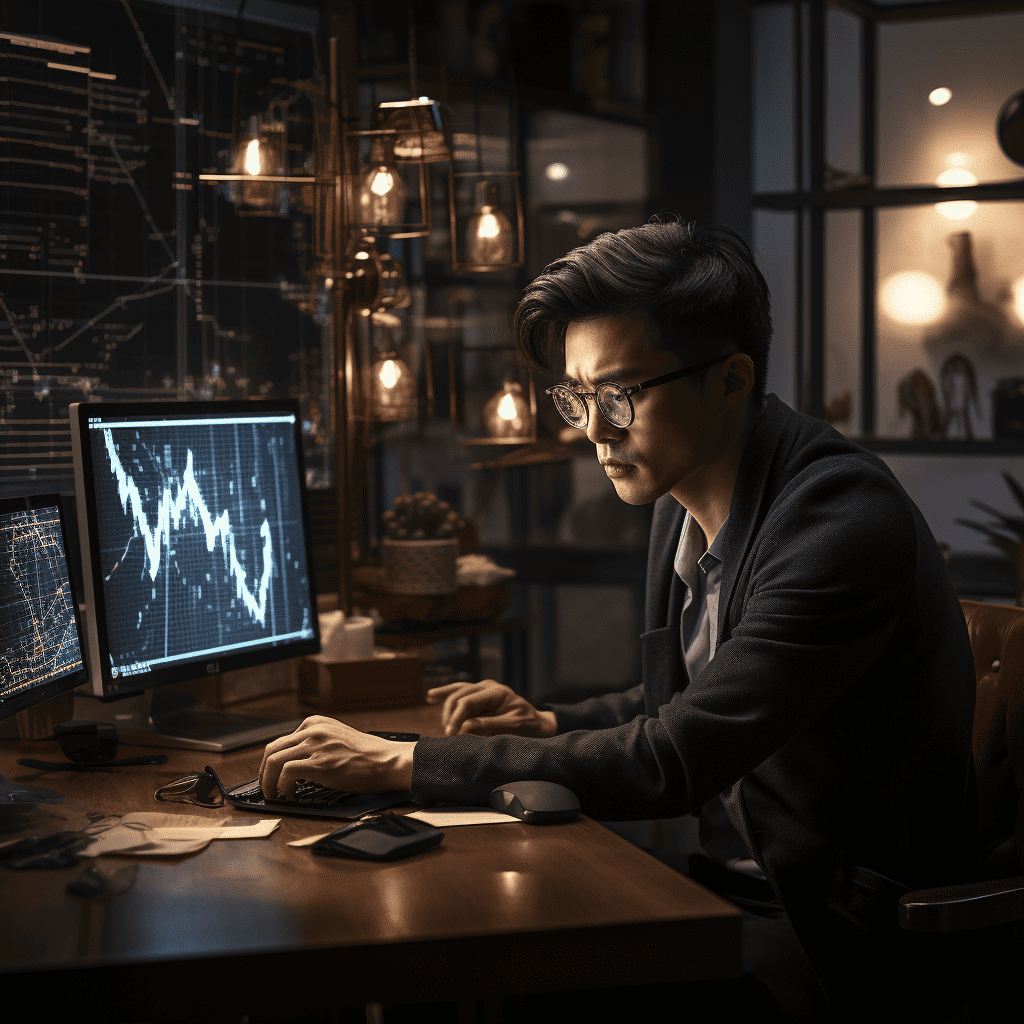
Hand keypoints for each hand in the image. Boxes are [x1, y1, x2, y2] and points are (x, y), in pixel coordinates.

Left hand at [259, 716, 414, 799]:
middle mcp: (312, 730)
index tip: (270, 774)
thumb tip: (293, 761)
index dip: (270, 761)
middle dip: (263, 771)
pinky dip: (281, 786)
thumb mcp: (336, 737)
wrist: (384, 760)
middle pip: (272, 749)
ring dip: (268, 781)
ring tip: (272, 793)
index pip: (280, 741)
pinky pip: (286, 772)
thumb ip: (316, 742)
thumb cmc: (364, 755)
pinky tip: (289, 794)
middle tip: (265, 786)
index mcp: (315, 723)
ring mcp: (315, 745)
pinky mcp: (318, 763)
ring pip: (274, 760)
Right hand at [425, 679, 557, 737]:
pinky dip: (445, 694)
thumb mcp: (512, 728)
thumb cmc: (528, 726)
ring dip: (446, 708)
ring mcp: (483, 688)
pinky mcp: (479, 694)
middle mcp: (488, 686)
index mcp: (497, 692)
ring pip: (457, 692)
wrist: (538, 724)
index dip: (456, 717)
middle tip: (447, 735)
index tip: (450, 734)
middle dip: (450, 715)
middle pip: (459, 695)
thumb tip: (464, 727)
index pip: (468, 701)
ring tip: (442, 724)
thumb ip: (489, 726)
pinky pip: (459, 692)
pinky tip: (430, 696)